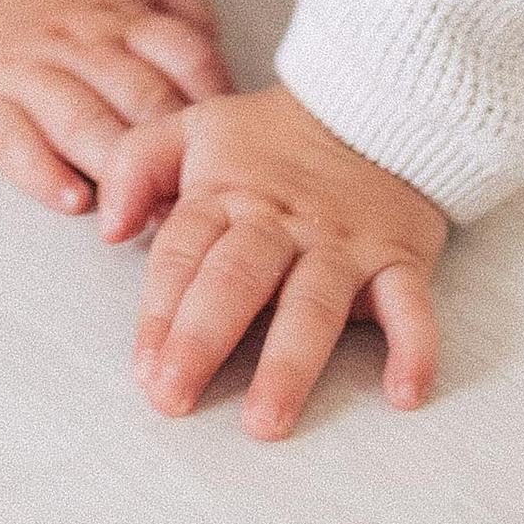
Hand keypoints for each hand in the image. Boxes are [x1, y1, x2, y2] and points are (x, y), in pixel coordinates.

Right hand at [0, 0, 234, 215]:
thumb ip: (184, 8)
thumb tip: (224, 67)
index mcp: (123, 13)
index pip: (184, 56)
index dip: (213, 103)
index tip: (229, 147)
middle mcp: (80, 43)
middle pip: (139, 98)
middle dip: (172, 153)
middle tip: (196, 202)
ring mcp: (29, 73)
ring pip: (82, 123)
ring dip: (117, 172)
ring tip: (143, 213)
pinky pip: (12, 143)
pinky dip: (42, 175)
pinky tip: (71, 202)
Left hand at [96, 84, 447, 441]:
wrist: (375, 102)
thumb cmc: (271, 138)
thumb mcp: (194, 128)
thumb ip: (136, 165)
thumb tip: (108, 228)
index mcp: (227, 195)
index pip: (184, 252)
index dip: (158, 309)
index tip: (142, 368)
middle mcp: (283, 223)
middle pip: (238, 280)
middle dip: (202, 340)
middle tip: (173, 398)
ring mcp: (344, 243)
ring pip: (314, 304)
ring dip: (289, 364)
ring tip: (267, 421)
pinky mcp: (400, 255)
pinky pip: (410, 303)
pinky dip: (414, 346)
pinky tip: (403, 393)